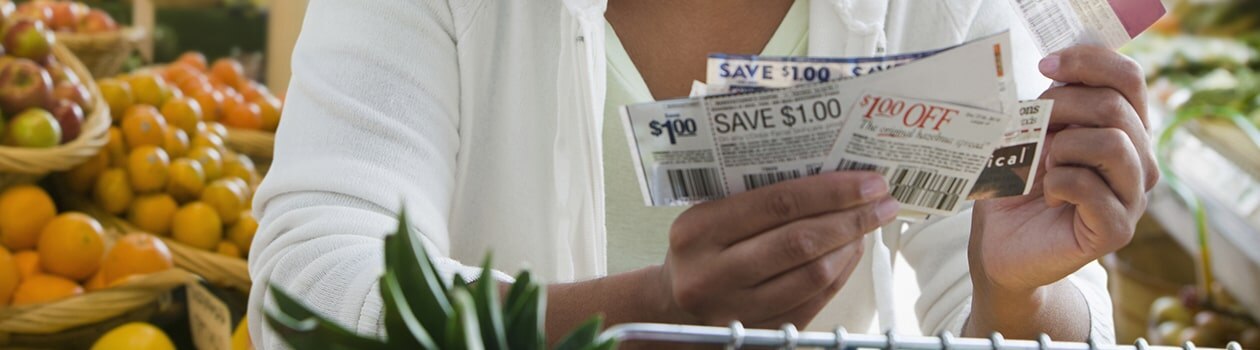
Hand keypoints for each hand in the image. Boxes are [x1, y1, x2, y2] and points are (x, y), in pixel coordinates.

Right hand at [659, 171, 898, 326]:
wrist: (671, 308)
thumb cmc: (700, 251)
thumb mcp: (708, 216)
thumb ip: (757, 197)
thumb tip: (832, 176)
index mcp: (698, 230)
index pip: (777, 203)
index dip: (831, 191)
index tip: (868, 181)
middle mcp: (712, 274)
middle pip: (800, 241)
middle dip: (851, 218)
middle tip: (882, 201)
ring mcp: (735, 310)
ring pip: (813, 275)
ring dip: (850, 247)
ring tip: (867, 225)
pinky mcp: (759, 335)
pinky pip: (813, 301)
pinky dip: (840, 274)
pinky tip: (849, 254)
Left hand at [972, 46, 1158, 293]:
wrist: (998, 243)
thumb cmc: (1015, 186)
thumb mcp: (1028, 134)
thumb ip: (1050, 105)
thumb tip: (1055, 69)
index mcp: (1124, 129)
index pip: (1129, 78)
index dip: (1090, 62)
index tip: (1045, 65)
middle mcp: (1139, 160)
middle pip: (1116, 106)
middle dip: (1061, 107)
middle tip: (1031, 128)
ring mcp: (1133, 196)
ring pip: (1113, 145)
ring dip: (1064, 148)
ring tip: (1044, 166)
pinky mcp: (1117, 229)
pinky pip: (1091, 188)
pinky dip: (1058, 184)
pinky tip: (1047, 195)